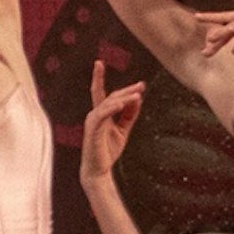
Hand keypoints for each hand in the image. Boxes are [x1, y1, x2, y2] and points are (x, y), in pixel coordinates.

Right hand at [79, 57, 140, 185]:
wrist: (98, 170)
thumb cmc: (108, 150)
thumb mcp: (123, 130)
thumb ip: (129, 115)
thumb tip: (137, 99)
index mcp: (100, 113)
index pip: (100, 92)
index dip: (98, 77)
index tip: (100, 63)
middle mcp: (95, 114)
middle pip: (111, 96)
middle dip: (127, 90)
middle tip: (141, 86)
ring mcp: (93, 121)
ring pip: (108, 103)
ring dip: (124, 98)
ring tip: (138, 94)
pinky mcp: (93, 129)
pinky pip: (102, 114)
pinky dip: (112, 108)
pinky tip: (122, 104)